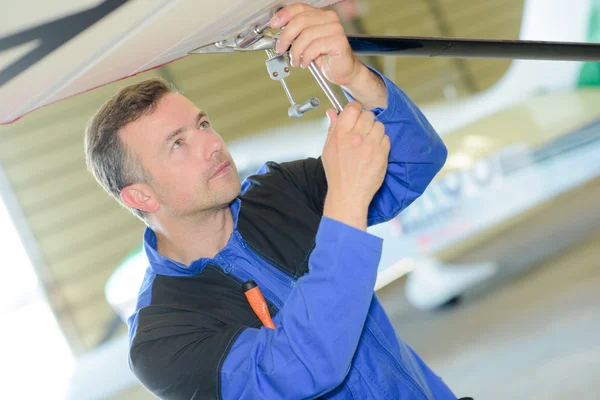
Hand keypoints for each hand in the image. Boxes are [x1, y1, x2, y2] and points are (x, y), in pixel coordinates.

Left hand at [270, 4, 361, 86]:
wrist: (342, 71)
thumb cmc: (325, 57)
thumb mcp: (306, 43)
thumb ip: (296, 34)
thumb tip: (279, 32)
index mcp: (320, 15)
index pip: (299, 8)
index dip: (284, 15)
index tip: (274, 24)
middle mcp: (329, 19)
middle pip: (300, 21)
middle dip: (286, 36)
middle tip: (280, 48)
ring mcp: (335, 29)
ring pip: (306, 36)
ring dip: (296, 51)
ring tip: (296, 60)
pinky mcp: (338, 41)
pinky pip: (314, 47)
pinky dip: (306, 57)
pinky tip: (305, 62)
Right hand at [321, 103, 389, 229]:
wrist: (348, 193)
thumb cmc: (337, 173)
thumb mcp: (328, 149)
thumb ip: (333, 128)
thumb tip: (332, 112)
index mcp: (340, 134)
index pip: (353, 108)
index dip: (355, 110)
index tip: (356, 115)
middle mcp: (356, 137)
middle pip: (368, 115)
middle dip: (366, 121)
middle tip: (362, 131)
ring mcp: (370, 145)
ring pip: (379, 125)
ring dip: (375, 131)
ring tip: (369, 142)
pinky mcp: (381, 153)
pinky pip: (386, 138)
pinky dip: (382, 142)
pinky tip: (374, 151)